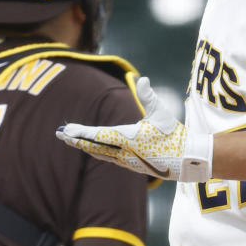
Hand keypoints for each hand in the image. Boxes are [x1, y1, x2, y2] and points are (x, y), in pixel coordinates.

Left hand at [57, 77, 212, 181]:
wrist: (186, 160)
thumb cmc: (174, 134)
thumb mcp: (162, 113)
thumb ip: (149, 96)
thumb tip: (142, 79)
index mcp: (130, 139)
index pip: (100, 135)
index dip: (82, 132)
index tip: (67, 129)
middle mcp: (125, 153)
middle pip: (94, 146)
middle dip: (76, 139)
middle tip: (59, 134)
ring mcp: (127, 162)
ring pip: (99, 153)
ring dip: (84, 146)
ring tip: (70, 139)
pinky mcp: (131, 166)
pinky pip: (108, 158)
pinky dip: (95, 152)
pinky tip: (89, 148)